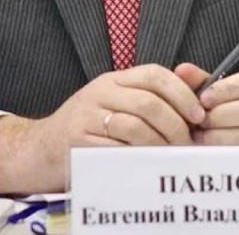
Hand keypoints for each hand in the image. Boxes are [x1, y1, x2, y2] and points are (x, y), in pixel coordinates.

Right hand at [0, 64, 205, 192]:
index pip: (154, 74)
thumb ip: (157, 92)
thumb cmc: (89, 128)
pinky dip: (137, 159)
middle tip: (187, 143)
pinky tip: (147, 165)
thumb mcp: (120, 103)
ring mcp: (86, 117)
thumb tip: (199, 78)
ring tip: (170, 157)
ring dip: (160, 145)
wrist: (40, 150)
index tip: (199, 115)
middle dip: (175, 125)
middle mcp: (99, 92)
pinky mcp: (77, 142)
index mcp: (114, 80)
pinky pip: (115, 150)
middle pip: (149, 102)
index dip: (182, 93)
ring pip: (134, 126)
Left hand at [176, 62, 238, 144]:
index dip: (227, 90)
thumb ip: (203, 81)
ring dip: (226, 137)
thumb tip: (181, 71)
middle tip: (199, 122)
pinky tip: (214, 152)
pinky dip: (233, 153)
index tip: (203, 100)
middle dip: (224, 116)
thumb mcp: (226, 90)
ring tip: (203, 137)